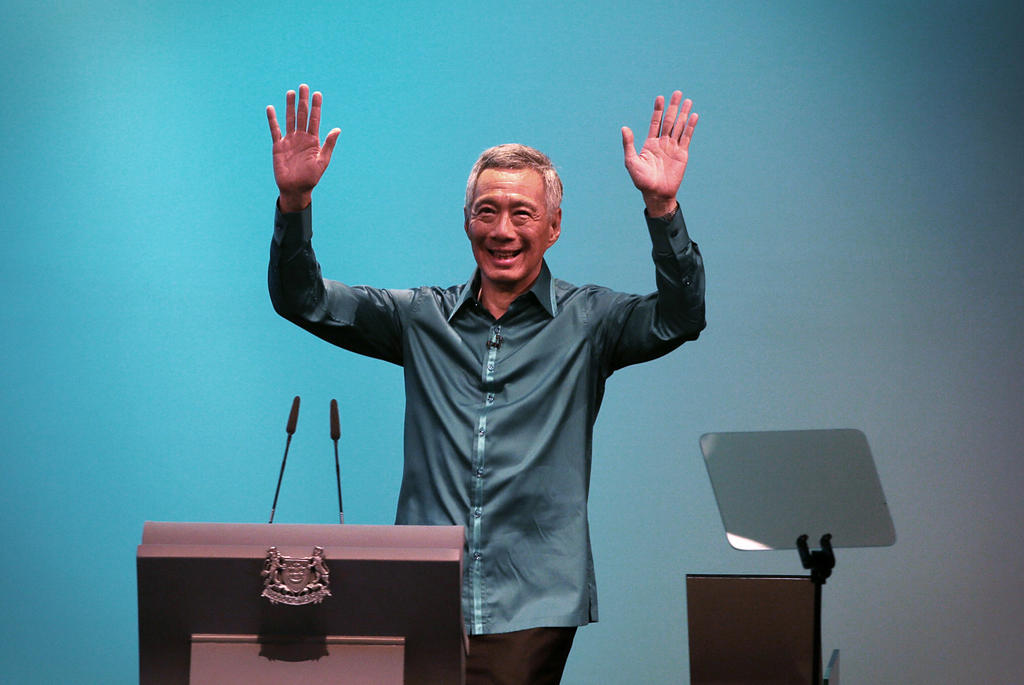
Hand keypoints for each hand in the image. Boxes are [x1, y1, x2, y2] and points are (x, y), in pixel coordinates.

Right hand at [267, 84, 340, 211]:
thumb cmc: (311, 178)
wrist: (296, 189)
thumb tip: (337, 129)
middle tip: (304, 86)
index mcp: (313, 141)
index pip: (315, 119)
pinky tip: (271, 108)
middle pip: (302, 115)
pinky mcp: (278, 146)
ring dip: (290, 106)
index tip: (317, 94)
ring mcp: (290, 140)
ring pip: (289, 119)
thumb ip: (328, 144)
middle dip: (303, 101)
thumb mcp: (322, 161)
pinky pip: (275, 130)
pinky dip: (272, 119)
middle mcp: (301, 138)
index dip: (316, 107)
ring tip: (291, 92)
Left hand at [621, 91, 697, 215]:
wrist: (656, 193)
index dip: (658, 110)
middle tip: (677, 93)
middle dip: (673, 107)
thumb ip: (628, 145)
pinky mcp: (682, 154)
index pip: (655, 122)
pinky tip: (694, 116)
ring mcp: (673, 147)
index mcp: (650, 143)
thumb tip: (624, 128)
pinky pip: (687, 137)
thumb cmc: (641, 180)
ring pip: (679, 127)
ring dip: (683, 114)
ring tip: (688, 101)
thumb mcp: (631, 161)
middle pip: (669, 121)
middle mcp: (663, 143)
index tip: (660, 97)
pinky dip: (690, 127)